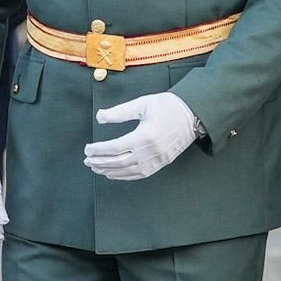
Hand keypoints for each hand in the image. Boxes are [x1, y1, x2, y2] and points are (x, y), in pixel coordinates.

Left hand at [83, 93, 201, 180]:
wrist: (193, 114)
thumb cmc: (168, 106)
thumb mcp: (142, 104)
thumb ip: (119, 112)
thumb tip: (99, 117)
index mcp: (145, 136)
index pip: (115, 148)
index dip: (99, 150)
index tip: (87, 149)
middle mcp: (150, 151)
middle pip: (119, 162)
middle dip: (101, 163)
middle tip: (87, 161)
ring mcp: (157, 160)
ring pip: (128, 171)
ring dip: (110, 171)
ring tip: (97, 168)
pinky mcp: (162, 163)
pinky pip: (140, 174)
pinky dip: (125, 176)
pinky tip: (114, 174)